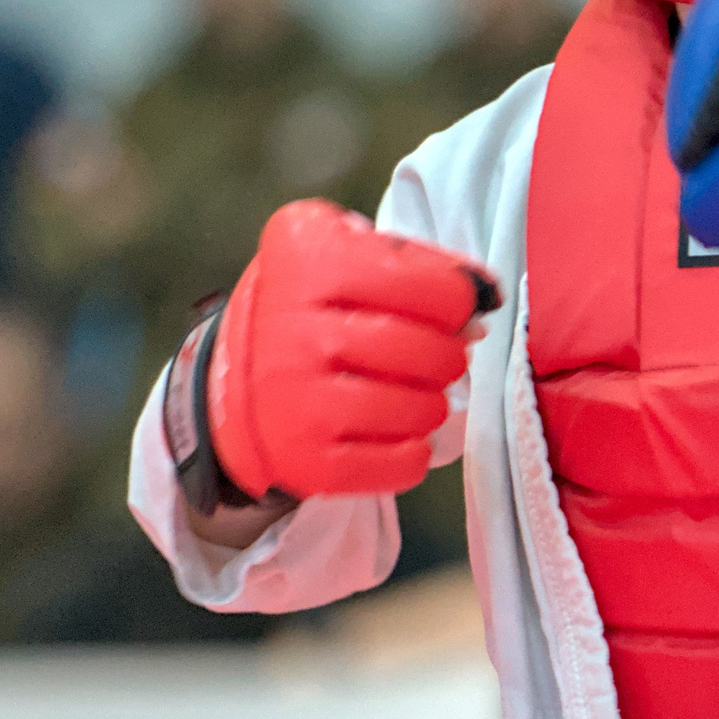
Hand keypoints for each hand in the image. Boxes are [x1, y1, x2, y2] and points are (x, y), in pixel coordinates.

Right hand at [206, 200, 496, 499]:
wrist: (232, 383)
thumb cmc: (311, 309)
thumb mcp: (349, 254)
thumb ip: (423, 262)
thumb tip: (486, 299)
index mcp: (308, 262)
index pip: (434, 288)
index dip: (457, 301)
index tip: (447, 308)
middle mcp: (293, 331)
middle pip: (429, 352)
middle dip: (449, 356)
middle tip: (435, 357)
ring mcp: (295, 402)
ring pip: (420, 409)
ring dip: (433, 404)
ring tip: (412, 392)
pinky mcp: (303, 461)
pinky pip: (399, 464)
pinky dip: (415, 453)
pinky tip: (396, 433)